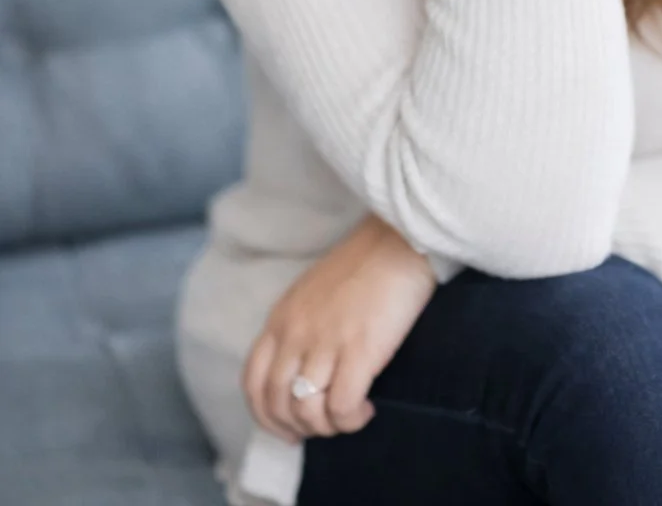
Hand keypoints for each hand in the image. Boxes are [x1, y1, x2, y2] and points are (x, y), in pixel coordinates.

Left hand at [242, 214, 437, 443]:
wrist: (399, 240)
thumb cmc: (363, 265)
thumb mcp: (313, 294)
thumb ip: (300, 328)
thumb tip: (303, 374)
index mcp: (281, 319)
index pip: (253, 382)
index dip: (266, 416)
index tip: (289, 429)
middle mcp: (295, 334)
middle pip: (278, 403)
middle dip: (300, 427)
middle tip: (326, 426)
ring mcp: (325, 343)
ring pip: (307, 411)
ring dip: (328, 426)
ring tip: (350, 415)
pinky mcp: (359, 351)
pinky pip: (341, 407)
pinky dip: (351, 419)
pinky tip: (367, 409)